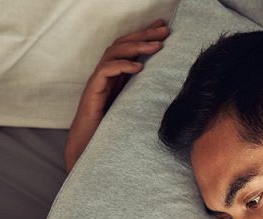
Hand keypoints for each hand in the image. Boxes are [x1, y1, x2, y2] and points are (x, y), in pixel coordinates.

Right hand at [64, 19, 170, 172]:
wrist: (89, 147)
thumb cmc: (112, 130)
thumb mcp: (135, 108)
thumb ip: (146, 95)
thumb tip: (172, 89)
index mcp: (116, 75)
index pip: (129, 47)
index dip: (145, 35)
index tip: (164, 28)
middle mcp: (106, 74)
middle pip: (122, 44)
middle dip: (144, 35)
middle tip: (164, 30)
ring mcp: (98, 81)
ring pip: (114, 53)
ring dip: (137, 47)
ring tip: (157, 46)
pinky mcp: (93, 91)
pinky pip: (105, 71)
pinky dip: (121, 66)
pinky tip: (138, 67)